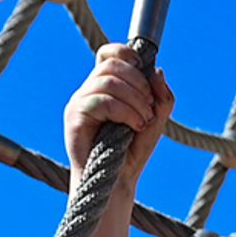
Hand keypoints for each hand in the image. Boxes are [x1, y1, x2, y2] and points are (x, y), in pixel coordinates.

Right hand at [63, 44, 171, 177]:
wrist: (118, 182)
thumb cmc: (132, 152)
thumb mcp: (155, 120)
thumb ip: (161, 97)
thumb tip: (157, 71)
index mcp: (105, 86)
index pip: (109, 53)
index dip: (127, 54)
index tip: (144, 74)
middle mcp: (89, 90)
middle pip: (112, 64)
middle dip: (140, 84)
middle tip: (149, 109)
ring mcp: (79, 102)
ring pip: (109, 80)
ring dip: (136, 100)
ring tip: (143, 122)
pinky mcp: (74, 116)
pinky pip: (102, 100)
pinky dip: (125, 111)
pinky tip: (134, 127)